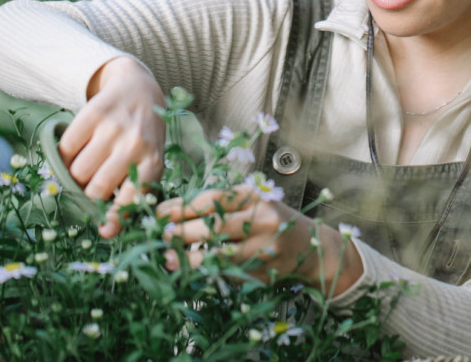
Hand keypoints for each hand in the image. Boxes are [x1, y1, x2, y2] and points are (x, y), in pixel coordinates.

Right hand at [58, 55, 165, 237]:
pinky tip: (77, 149)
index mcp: (153, 161)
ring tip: (85, 166)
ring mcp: (114, 127)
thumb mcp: (149, 160)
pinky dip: (65, 154)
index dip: (114, 219)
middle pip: (96, 189)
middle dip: (88, 195)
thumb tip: (106, 231)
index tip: (104, 229)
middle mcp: (135, 144)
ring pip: (78, 171)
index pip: (130, 200)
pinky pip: (66, 147)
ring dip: (75, 175)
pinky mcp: (94, 112)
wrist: (138, 88)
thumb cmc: (143, 135)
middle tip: (89, 187)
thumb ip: (133, 193)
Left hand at [157, 186, 363, 295]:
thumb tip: (176, 213)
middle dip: (182, 231)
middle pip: (214, 227)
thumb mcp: (253, 201)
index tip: (158, 212)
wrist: (311, 247)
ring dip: (190, 257)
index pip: (213, 199)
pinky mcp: (262, 272)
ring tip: (168, 258)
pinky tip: (191, 271)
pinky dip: (207, 271)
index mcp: (255, 196)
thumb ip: (222, 204)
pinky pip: (229, 273)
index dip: (182, 206)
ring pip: (219, 255)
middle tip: (160, 235)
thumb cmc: (271, 218)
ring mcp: (263, 249)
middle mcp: (262, 220)